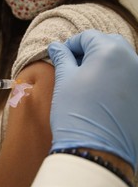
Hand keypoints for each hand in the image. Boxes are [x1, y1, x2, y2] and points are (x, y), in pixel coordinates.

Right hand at [48, 29, 137, 169]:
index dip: (70, 44)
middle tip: (71, 65)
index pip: (88, 36)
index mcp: (110, 51)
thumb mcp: (64, 79)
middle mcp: (132, 59)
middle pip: (107, 43)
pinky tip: (98, 89)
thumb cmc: (75, 111)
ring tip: (84, 77)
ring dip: (101, 61)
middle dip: (88, 50)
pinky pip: (127, 75)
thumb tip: (56, 47)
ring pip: (119, 58)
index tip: (60, 55)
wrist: (96, 150)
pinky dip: (113, 74)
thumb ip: (62, 57)